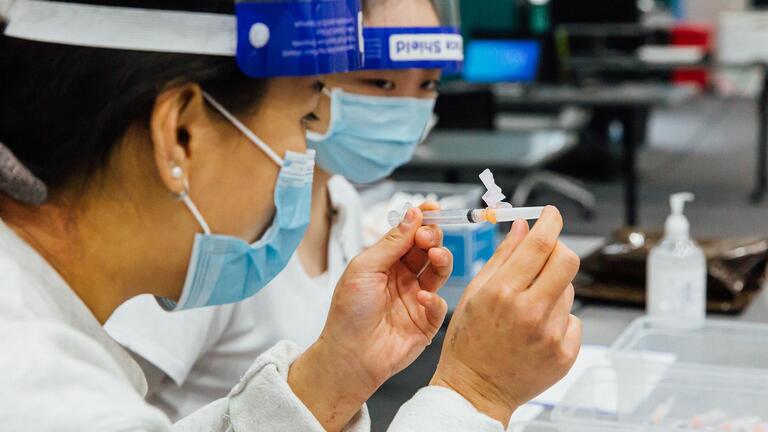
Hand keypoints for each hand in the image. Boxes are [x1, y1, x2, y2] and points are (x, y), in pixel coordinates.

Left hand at [289, 203, 451, 430]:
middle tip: (427, 237)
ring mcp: (416, 298)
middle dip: (432, 237)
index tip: (432, 209)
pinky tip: (423, 297)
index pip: (410, 234)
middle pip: (428, 248)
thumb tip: (412, 214)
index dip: (422, 220)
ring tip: (435, 256)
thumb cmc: (349, 312)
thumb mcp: (365, 268)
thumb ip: (392, 242)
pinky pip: (440, 304)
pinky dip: (435, 298)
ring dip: (442, 259)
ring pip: (440, 271)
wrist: (349, 356)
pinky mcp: (426, 322)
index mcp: (386, 262)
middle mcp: (403, 277)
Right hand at [431, 206, 581, 426]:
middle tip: (546, 253)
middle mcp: (530, 313)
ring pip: (568, 290)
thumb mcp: (474, 292)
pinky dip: (558, 317)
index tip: (552, 214)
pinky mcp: (565, 353)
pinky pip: (572, 319)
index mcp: (503, 293)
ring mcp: (551, 335)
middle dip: (558, 249)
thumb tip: (523, 226)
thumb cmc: (469, 342)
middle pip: (567, 260)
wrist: (476, 390)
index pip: (540, 244)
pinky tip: (536, 329)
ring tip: (528, 306)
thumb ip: (502, 256)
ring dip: (553, 287)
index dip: (551, 222)